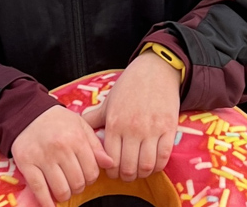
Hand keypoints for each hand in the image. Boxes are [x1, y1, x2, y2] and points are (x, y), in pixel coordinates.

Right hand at [12, 105, 113, 206]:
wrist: (29, 112)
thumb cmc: (57, 120)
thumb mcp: (81, 125)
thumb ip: (96, 145)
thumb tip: (111, 164)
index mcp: (76, 138)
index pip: (92, 171)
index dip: (91, 178)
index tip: (86, 176)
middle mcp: (60, 148)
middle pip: (77, 183)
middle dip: (78, 187)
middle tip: (74, 182)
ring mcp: (42, 157)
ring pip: (61, 190)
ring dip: (64, 194)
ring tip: (63, 188)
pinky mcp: (26, 163)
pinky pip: (39, 189)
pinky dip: (46, 201)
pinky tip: (51, 204)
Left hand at [81, 52, 179, 181]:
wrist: (155, 70)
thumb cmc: (129, 86)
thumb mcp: (108, 101)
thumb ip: (94, 118)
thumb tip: (78, 129)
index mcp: (114, 123)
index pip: (110, 159)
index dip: (111, 172)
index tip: (113, 172)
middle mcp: (132, 128)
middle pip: (128, 166)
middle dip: (126, 176)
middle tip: (126, 175)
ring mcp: (152, 129)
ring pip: (146, 165)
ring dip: (142, 174)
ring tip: (139, 171)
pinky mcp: (168, 128)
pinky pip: (164, 156)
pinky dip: (158, 166)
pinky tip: (153, 164)